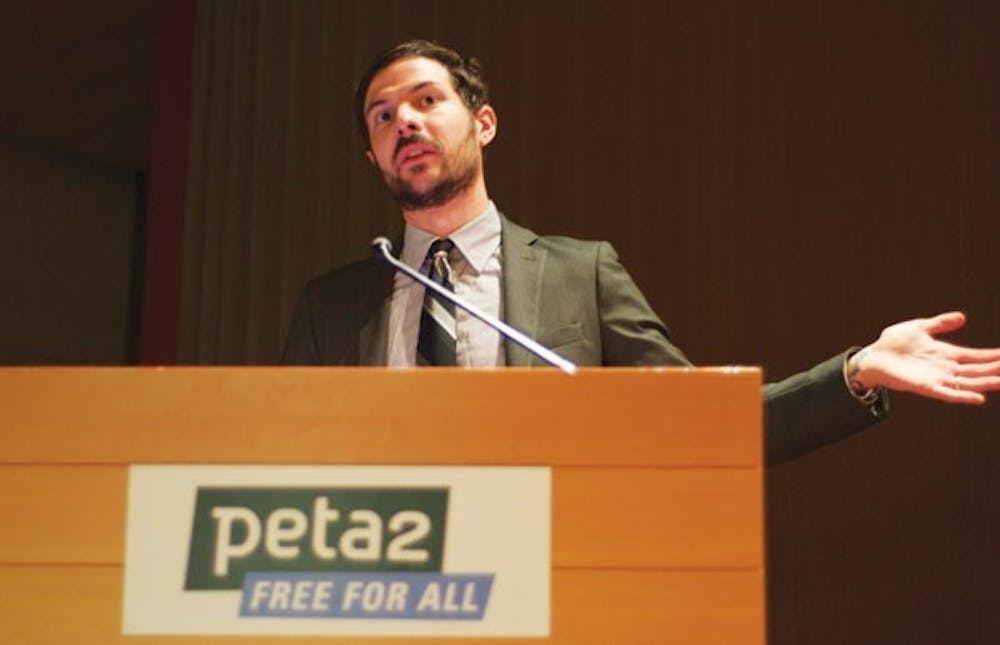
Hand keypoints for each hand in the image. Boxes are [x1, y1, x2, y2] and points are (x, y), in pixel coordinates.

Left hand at [849, 311, 999, 403]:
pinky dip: (962, 396)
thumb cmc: (894, 342)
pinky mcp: (925, 387)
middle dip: (996, 369)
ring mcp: (937, 378)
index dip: (993, 356)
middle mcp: (945, 368)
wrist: (872, 356)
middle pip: (977, 370)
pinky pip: (947, 394)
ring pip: (968, 383)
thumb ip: (940, 323)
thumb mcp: (920, 327)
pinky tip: (979, 398)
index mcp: (946, 354)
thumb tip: (962, 317)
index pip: (976, 356)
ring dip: (987, 383)